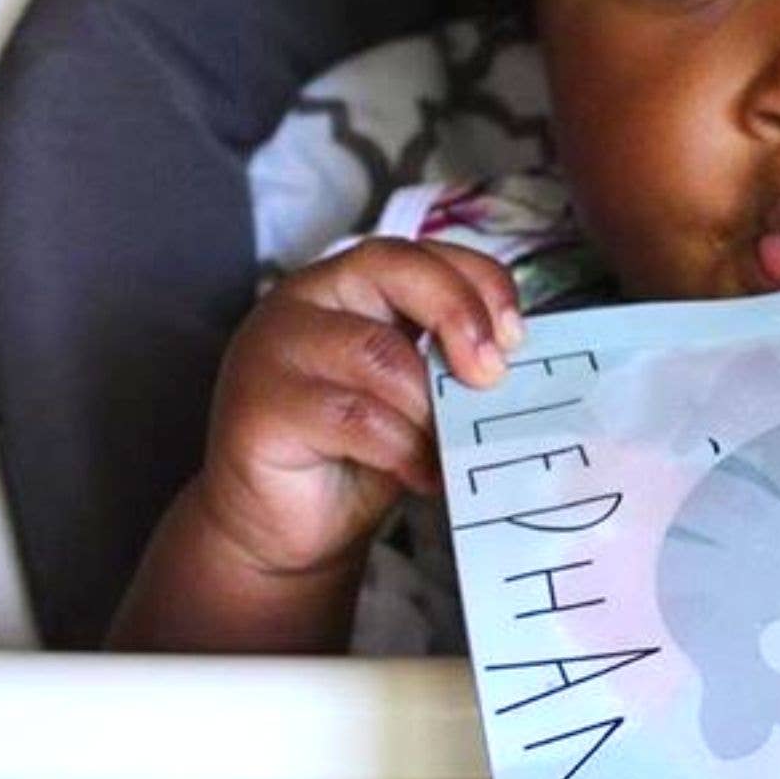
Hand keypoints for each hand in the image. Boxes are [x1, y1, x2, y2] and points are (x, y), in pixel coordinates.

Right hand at [193, 238, 522, 581]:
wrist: (282, 525)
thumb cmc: (358, 451)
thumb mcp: (416, 392)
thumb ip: (451, 363)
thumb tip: (519, 360)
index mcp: (351, 282)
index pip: (422, 253)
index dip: (478, 282)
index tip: (516, 337)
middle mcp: (306, 299)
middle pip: (392, 271)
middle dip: (458, 315)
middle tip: (491, 375)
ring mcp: (274, 348)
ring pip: (378, 352)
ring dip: (429, 406)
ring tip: (446, 445)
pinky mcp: (260, 407)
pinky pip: (352, 415)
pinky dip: (402, 448)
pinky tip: (419, 473)